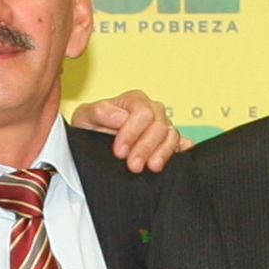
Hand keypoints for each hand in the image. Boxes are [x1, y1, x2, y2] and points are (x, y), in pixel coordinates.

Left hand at [68, 90, 189, 170]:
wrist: (93, 145)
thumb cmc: (91, 127)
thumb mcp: (85, 116)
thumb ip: (100, 112)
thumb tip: (120, 118)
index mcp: (134, 101)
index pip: (142, 113)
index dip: (132, 133)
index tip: (119, 151)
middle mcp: (152, 112)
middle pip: (159, 126)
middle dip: (146, 147)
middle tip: (134, 166)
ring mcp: (163, 128)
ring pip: (172, 136)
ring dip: (163, 153)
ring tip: (152, 167)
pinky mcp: (170, 143)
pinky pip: (183, 145)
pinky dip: (180, 152)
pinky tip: (171, 162)